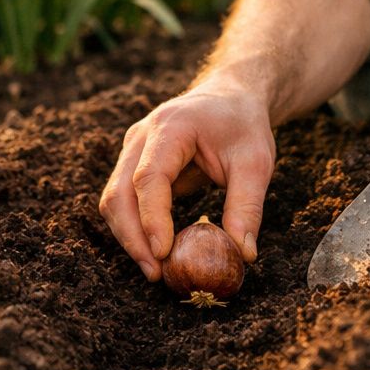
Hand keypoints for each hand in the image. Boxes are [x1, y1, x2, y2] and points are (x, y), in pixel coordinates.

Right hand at [98, 77, 274, 280]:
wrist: (231, 96)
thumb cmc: (244, 125)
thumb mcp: (256, 162)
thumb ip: (247, 206)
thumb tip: (243, 255)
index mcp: (171, 127)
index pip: (149, 177)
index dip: (152, 218)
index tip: (163, 253)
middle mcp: (141, 136)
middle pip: (119, 192)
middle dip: (132, 237)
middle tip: (156, 273)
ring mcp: (132, 149)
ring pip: (114, 199)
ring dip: (129, 237)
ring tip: (156, 269)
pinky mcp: (133, 163)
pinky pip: (123, 200)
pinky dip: (134, 228)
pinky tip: (155, 252)